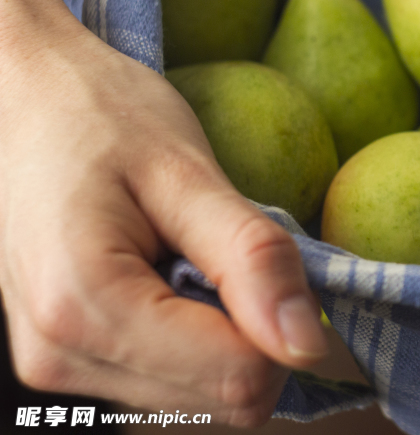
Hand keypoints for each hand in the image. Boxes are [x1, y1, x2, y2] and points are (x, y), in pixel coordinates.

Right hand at [0, 0, 327, 424]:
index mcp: (84, 306)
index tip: (276, 267)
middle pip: (223, 404)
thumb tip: (309, 343)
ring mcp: (54, 368)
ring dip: (225, 342)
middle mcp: (58, 358)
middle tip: (228, 253)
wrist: (21, 97)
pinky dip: (196, 345)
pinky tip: (173, 282)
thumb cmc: (101, 116)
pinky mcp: (65, 362)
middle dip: (256, 337)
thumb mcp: (188, 171)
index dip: (285, 329)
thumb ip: (251, 258)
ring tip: (190, 259)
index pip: (239, 380)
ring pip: (199, 404)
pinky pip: (167, 388)